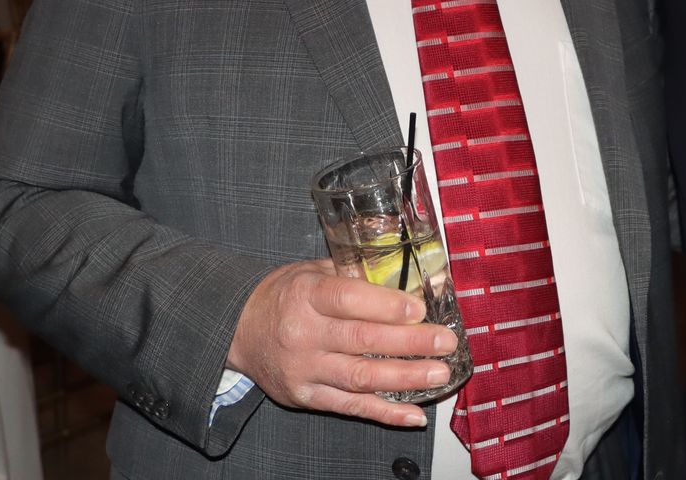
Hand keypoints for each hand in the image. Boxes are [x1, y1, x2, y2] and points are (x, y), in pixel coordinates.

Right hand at [226, 258, 455, 427]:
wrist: (240, 330)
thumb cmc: (285, 296)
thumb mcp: (312, 272)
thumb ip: (355, 274)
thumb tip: (409, 279)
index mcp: (305, 294)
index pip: (348, 299)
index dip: (386, 306)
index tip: (419, 309)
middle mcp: (303, 333)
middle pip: (362, 340)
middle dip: (410, 343)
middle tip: (445, 342)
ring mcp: (304, 369)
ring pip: (361, 377)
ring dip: (405, 378)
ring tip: (438, 374)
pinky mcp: (306, 397)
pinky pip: (351, 407)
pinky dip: (385, 412)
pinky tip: (413, 414)